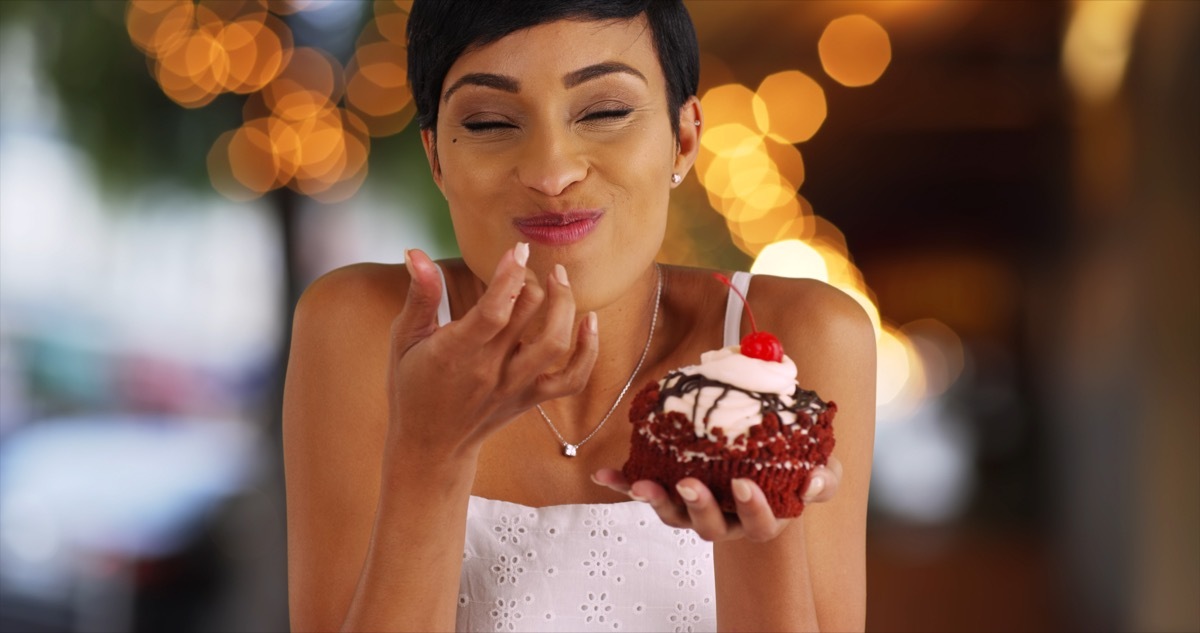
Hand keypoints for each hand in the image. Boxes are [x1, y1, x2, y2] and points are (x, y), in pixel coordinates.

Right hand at [387, 245, 599, 459]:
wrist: (431, 447)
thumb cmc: (412, 387)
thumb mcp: (404, 340)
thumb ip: (420, 296)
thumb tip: (414, 251)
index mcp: (455, 352)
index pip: (493, 310)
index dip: (510, 275)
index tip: (518, 250)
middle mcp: (489, 369)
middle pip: (527, 315)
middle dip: (533, 280)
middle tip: (526, 264)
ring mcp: (515, 386)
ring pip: (555, 343)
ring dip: (565, 305)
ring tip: (559, 278)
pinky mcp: (531, 398)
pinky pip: (572, 379)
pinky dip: (589, 351)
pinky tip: (590, 322)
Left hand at [592, 456, 841, 542]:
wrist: (766, 451)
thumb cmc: (795, 467)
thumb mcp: (823, 469)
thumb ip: (824, 477)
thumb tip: (815, 481)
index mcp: (761, 517)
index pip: (759, 524)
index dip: (752, 508)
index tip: (744, 485)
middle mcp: (725, 520)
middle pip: (709, 526)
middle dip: (698, 507)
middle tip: (690, 484)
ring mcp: (694, 508)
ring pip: (674, 514)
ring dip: (655, 500)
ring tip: (641, 484)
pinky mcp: (670, 492)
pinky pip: (644, 491)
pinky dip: (622, 485)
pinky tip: (603, 474)